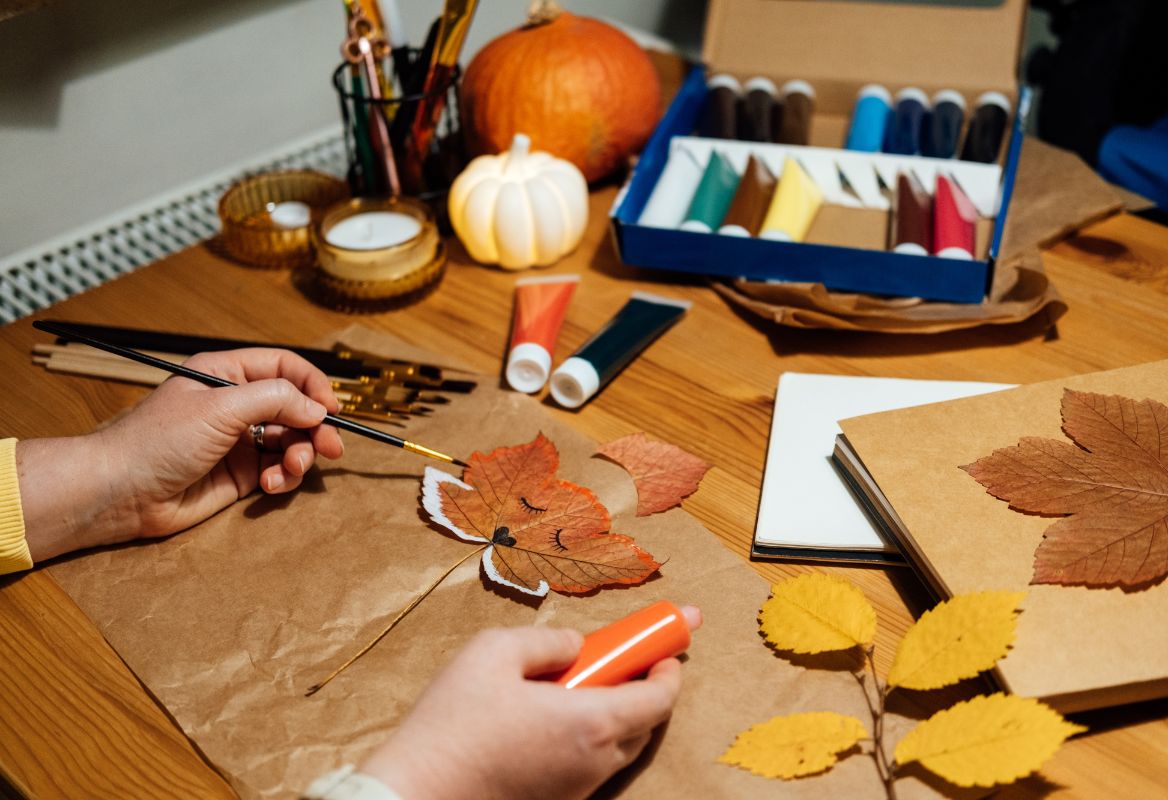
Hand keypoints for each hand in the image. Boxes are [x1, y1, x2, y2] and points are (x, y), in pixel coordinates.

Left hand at [18, 348, 343, 560]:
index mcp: (227, 374)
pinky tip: (268, 486)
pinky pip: (278, 471)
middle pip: (296, 408)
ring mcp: (240, 441)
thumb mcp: (219, 408)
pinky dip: (282, 479)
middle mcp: (237, 405)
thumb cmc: (158, 441)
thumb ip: (274, 401)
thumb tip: (317, 408)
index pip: (285, 368)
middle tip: (330, 448)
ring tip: (289, 471)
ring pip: (292, 442)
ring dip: (299, 457)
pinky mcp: (241, 475)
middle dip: (314, 428)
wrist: (121, 494)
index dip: (312, 385)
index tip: (330, 409)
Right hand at [359, 621, 692, 799]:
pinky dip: (586, 737)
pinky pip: (586, 766)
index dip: (668, 668)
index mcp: (590, 723)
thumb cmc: (453, 723)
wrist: (415, 793)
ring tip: (576, 684)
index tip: (668, 647)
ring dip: (613, 713)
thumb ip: (547, 641)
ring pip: (615, 748)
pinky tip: (547, 718)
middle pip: (644, 724)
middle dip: (643, 687)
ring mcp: (575, 790)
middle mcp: (593, 763)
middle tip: (624, 659)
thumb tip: (574, 645)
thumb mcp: (493, 652)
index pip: (659, 698)